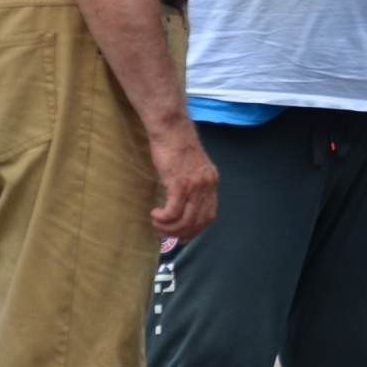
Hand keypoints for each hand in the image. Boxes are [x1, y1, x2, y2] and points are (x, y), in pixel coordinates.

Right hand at [148, 122, 218, 239]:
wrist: (171, 130)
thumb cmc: (175, 146)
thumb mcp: (191, 167)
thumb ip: (191, 185)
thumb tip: (181, 205)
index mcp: (211, 182)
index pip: (209, 215)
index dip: (196, 229)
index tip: (183, 237)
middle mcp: (207, 185)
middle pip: (198, 221)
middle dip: (181, 233)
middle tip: (164, 235)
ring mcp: (195, 185)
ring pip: (185, 220)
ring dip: (169, 228)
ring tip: (157, 224)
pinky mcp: (180, 184)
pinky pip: (173, 211)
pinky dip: (163, 218)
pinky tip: (154, 214)